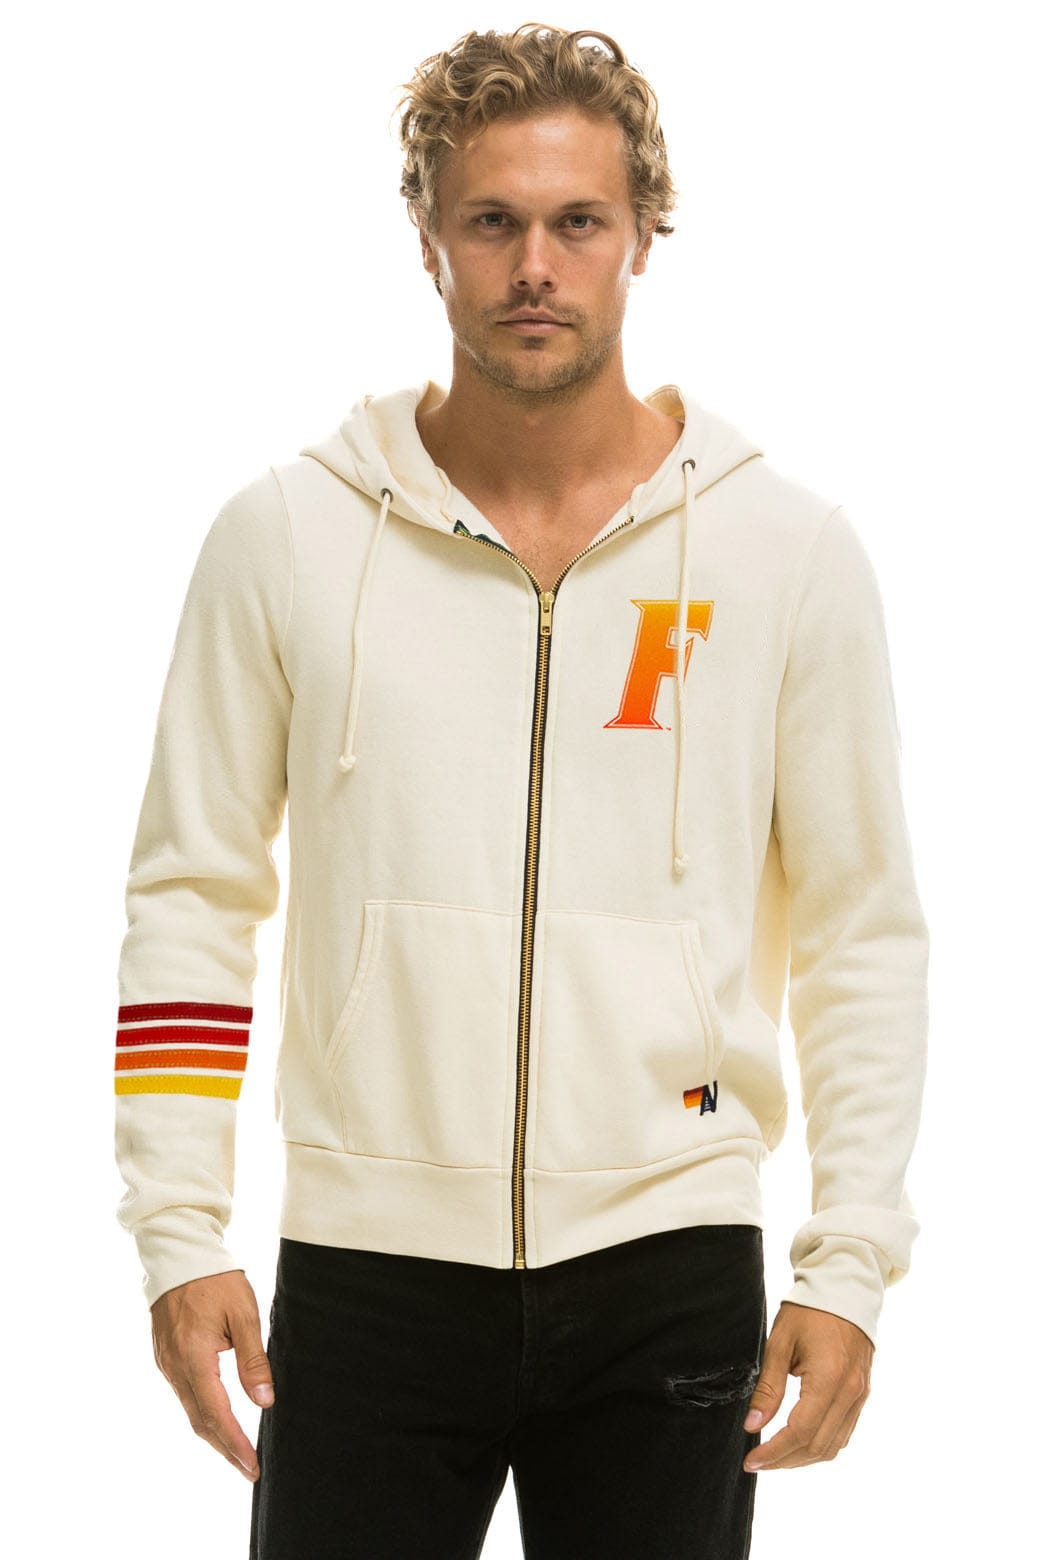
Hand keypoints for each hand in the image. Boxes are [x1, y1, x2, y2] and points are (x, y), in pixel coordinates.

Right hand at [150, 1269, 275, 1482]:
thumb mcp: (244, 1313)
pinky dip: (203, 1414)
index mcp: (194, 1356)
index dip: (235, 1443)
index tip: (252, 1465)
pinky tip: (219, 1420)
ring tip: (238, 1452)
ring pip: (190, 1410)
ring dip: (214, 1434)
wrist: (179, 1254)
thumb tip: (264, 1401)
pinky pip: (184, 1395)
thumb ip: (253, 1359)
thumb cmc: (216, 1279)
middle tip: (249, 1469)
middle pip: (199, 1421)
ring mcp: (166, 1363)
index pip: (216, 1413)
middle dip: (225, 1449)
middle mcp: (174, 1366)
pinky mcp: (165, 1356)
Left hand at [742, 1300, 872, 1471]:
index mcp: (828, 1378)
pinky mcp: (862, 1395)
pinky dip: (821, 1445)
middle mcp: (850, 1393)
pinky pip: (843, 1433)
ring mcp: (860, 1396)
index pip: (800, 1432)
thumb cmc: (808, 1311)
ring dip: (803, 1458)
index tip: (751, 1461)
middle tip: (757, 1462)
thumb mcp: (780, 1342)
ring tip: (775, 1457)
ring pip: (833, 1446)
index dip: (774, 1452)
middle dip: (785, 1460)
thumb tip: (752, 1426)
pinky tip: (799, 1443)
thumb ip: (768, 1387)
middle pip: (817, 1446)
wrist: (845, 1290)